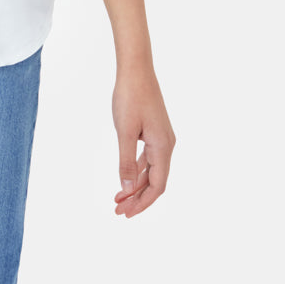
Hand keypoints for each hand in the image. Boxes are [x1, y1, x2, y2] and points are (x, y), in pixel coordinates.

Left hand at [111, 63, 174, 216]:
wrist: (136, 69)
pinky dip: (135, 170)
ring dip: (134, 186)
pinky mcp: (153, 132)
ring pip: (149, 171)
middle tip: (119, 211)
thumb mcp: (125, 131)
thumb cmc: (130, 97)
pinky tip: (124, 179)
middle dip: (137, 198)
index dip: (143, 202)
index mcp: (163, 147)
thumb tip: (126, 189)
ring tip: (118, 200)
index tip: (127, 213)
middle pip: (154, 181)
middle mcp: (166, 145)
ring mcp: (161, 139)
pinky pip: (146, 159)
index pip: (157, 186)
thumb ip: (125, 161)